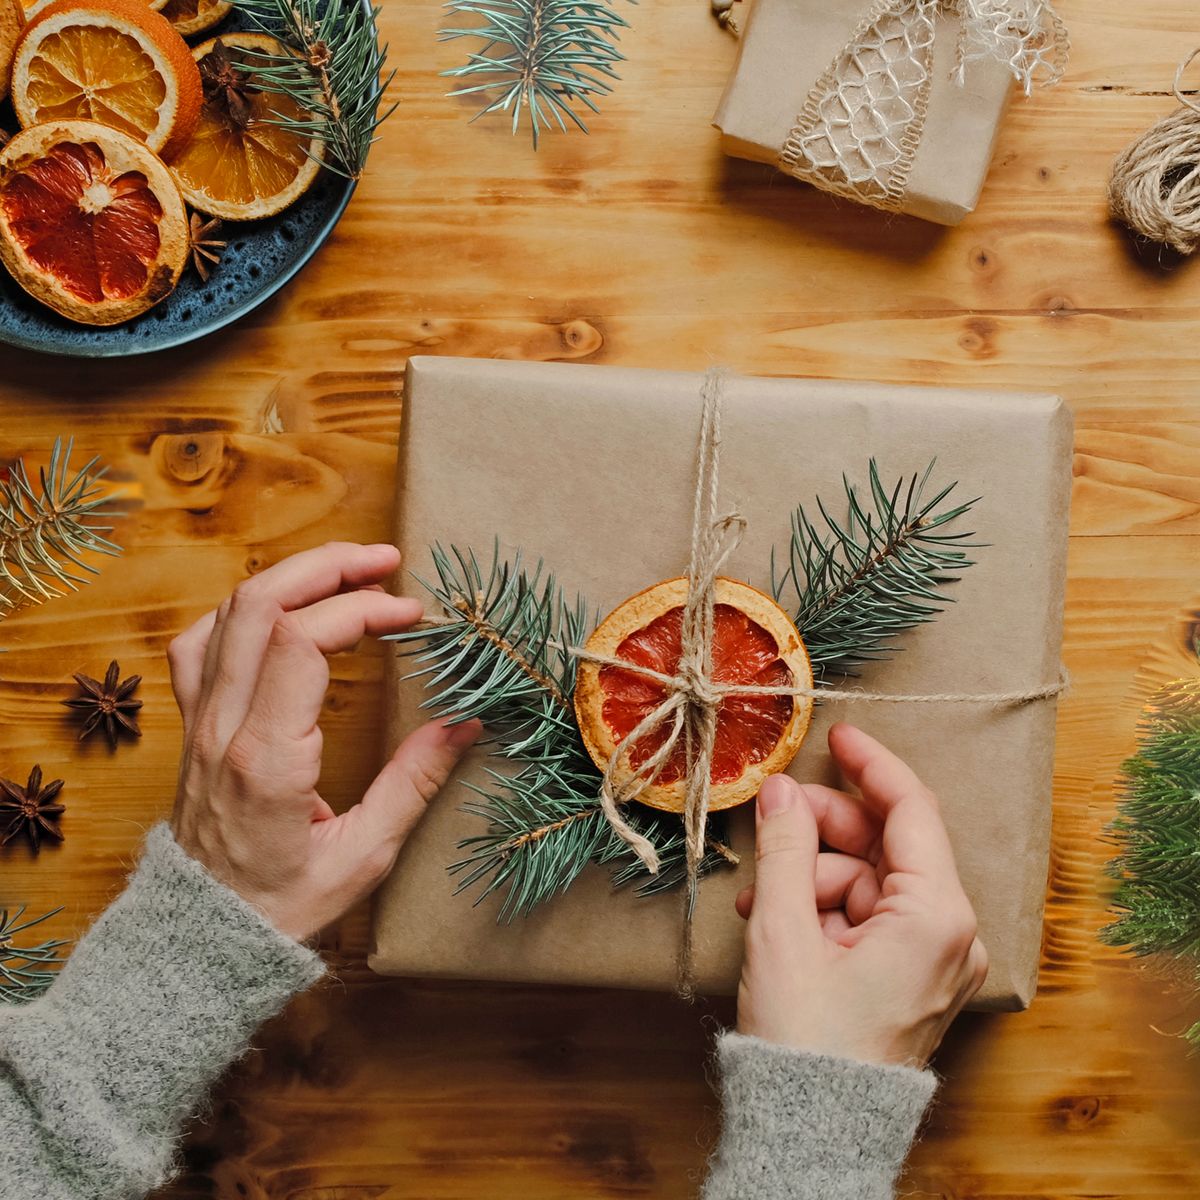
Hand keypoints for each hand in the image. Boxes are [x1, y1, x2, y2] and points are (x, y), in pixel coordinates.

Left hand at [167, 541, 479, 941]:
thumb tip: (465, 724)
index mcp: (267, 760)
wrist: (200, 936)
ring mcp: (199, 721)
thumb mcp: (363, 856)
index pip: (302, 642)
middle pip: (261, 605)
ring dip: (291, 577)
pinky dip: (243, 608)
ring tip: (347, 571)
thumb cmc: (281, 905)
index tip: (411, 617)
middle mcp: (223, 728)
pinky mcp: (192, 723)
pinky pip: (199, 642)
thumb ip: (414, 785)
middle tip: (386, 562)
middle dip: (329, 568)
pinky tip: (281, 608)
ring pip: (228, 612)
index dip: (361, 610)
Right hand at [734, 722, 986, 1067]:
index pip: (911, 810)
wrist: (816, 1136)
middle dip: (824, 832)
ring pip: (870, 881)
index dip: (871, 765)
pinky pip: (870, 917)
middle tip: (772, 824)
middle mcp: (952, 934)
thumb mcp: (784, 931)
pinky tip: (782, 923)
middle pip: (886, 846)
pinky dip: (825, 910)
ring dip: (813, 879)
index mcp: (937, 916)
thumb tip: (781, 790)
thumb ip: (785, 848)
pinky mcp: (914, 978)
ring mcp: (936, 960)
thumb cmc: (807, 1039)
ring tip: (762, 903)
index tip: (838, 736)